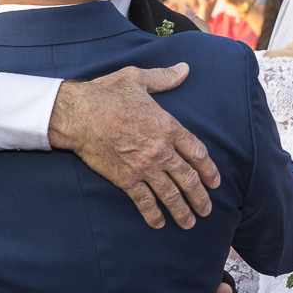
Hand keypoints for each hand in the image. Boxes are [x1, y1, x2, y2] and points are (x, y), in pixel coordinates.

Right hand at [48, 64, 219, 228]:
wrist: (77, 113)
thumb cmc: (107, 93)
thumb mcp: (138, 78)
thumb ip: (164, 78)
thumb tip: (184, 69)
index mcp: (168, 126)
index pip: (197, 152)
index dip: (209, 170)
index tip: (215, 182)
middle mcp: (160, 149)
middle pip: (188, 178)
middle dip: (200, 197)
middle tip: (206, 209)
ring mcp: (144, 166)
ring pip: (170, 194)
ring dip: (182, 210)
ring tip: (190, 223)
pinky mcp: (125, 178)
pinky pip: (143, 201)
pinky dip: (152, 214)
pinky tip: (159, 223)